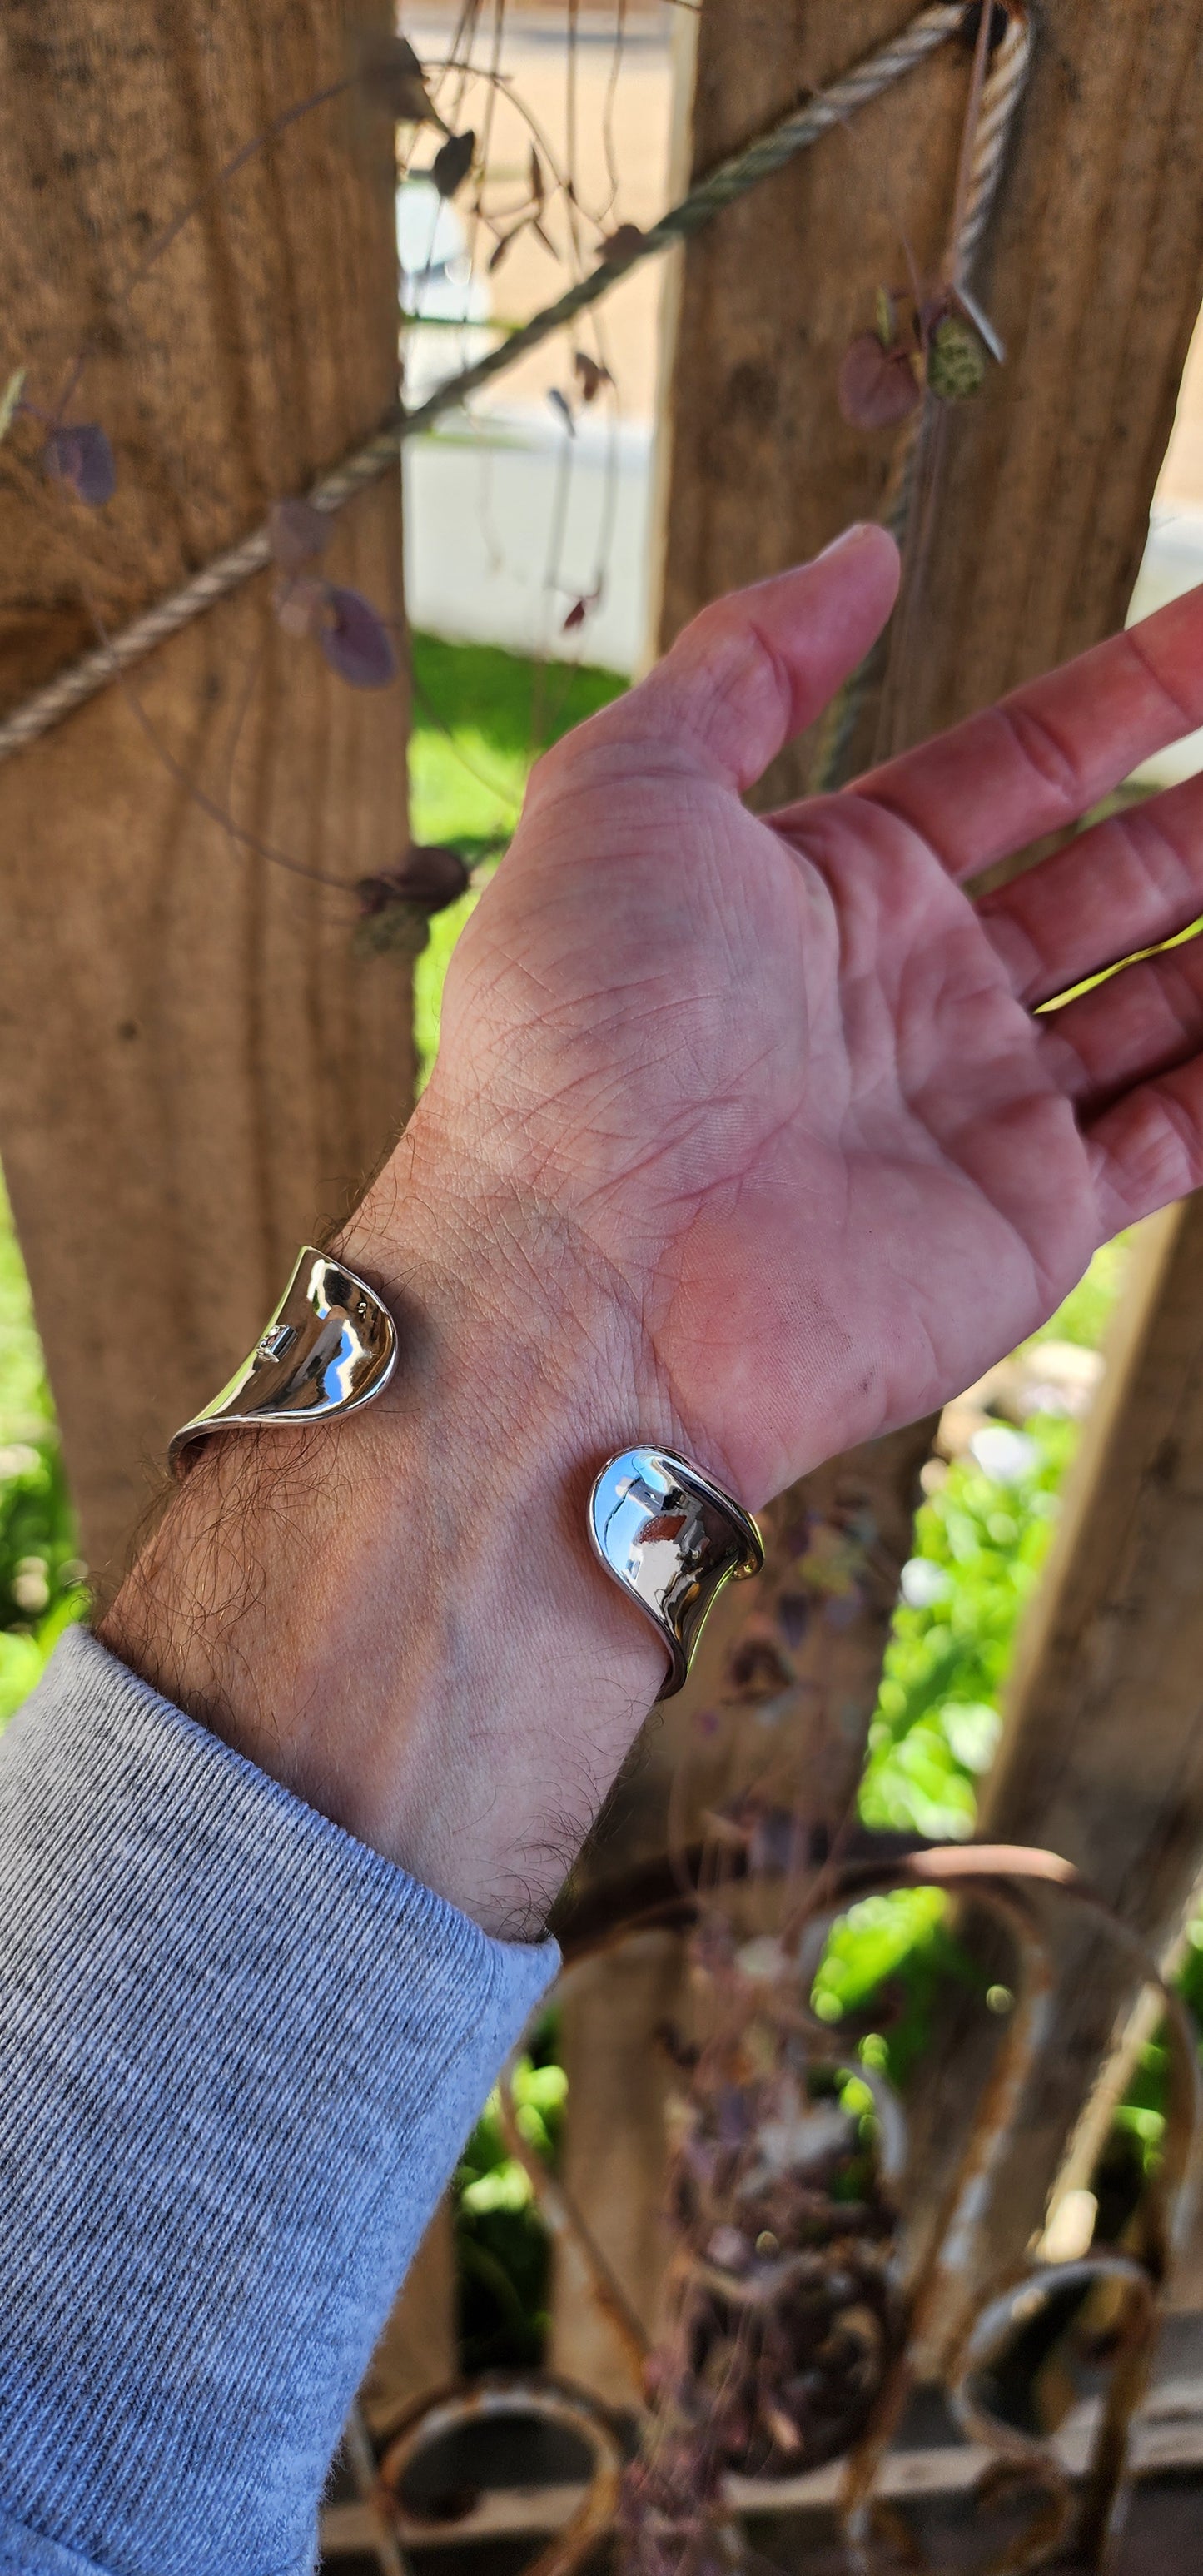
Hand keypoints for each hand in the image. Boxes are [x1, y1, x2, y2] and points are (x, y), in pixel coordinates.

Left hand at [406, 523, 1202, 1508]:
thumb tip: (861, 550)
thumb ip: (750, 663)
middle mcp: (921, 994)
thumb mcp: (627, 793)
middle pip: (1115, 872)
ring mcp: (983, 1107)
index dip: (1129, 693)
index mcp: (835, 887)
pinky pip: (1181, 1128)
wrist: (585, 1280)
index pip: (1020, 764)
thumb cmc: (575, 1035)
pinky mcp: (1032, 1220)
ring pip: (1167, 992)